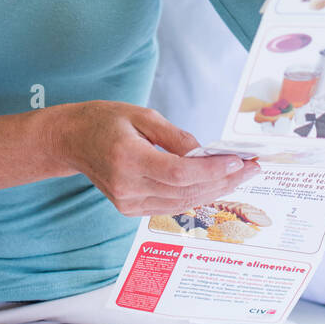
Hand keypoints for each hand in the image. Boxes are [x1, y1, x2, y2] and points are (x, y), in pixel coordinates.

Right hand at [45, 100, 259, 215]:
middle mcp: (127, 187)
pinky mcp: (130, 209)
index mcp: (127, 158)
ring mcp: (127, 202)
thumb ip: (175, 136)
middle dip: (223, 181)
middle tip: (251, 168)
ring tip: (240, 176)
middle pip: (185, 191)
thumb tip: (205, 154)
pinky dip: (195, 195)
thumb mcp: (142, 115)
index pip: (179, 172)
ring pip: (181, 202)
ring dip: (214, 191)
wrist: (72, 140)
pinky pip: (171, 205)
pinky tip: (215, 184)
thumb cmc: (106, 120)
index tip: (238, 162)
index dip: (212, 170)